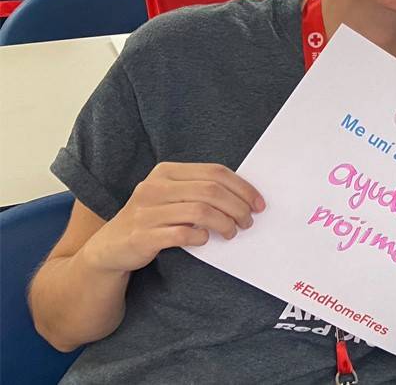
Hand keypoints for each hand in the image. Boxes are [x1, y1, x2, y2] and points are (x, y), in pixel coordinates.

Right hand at [81, 162, 265, 273]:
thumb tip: (245, 197)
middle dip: (238, 207)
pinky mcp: (142, 236)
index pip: (215, 172)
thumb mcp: (172, 197)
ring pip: (200, 212)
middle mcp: (154, 187)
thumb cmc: (151, 220)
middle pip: (211, 191)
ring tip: (233, 232)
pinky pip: (182, 234)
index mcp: (166, 172)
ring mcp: (146, 211)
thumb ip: (200, 191)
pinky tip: (205, 241)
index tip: (258, 204)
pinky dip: (200, 237)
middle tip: (248, 221)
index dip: (243, 188)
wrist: (110, 249)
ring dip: (225, 223)